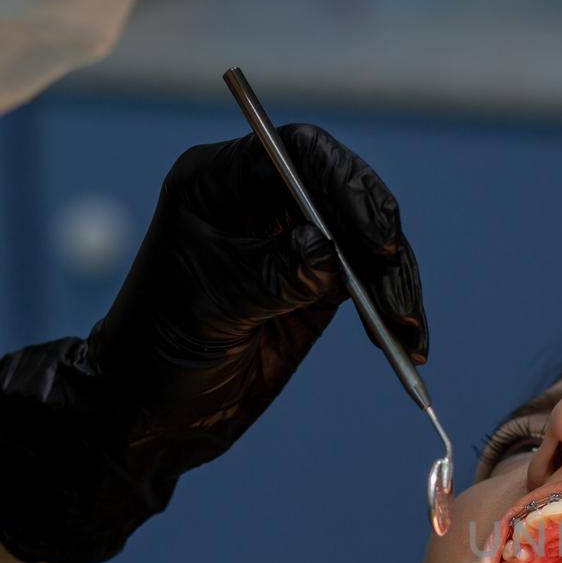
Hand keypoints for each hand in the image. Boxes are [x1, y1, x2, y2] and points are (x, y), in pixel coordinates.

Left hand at [0, 124, 427, 562]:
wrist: (155, 409)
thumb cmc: (160, 346)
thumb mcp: (216, 304)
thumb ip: (275, 273)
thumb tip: (330, 250)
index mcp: (222, 184)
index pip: (299, 153)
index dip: (345, 184)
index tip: (373, 238)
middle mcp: (265, 204)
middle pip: (346, 194)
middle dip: (380, 240)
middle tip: (395, 289)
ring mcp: (296, 244)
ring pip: (368, 242)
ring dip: (395, 284)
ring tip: (407, 331)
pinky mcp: (318, 287)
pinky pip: (370, 285)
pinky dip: (392, 310)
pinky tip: (407, 342)